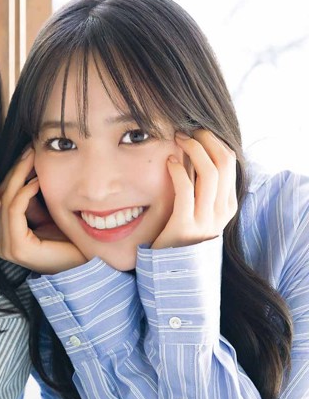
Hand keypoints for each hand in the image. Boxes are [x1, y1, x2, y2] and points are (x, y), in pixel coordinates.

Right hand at [0, 148, 86, 273]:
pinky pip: (15, 211)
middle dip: (13, 171)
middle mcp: (2, 243)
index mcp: (7, 237)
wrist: (85, 266)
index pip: (3, 200)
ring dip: (18, 176)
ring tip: (31, 157)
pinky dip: (25, 192)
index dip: (12, 175)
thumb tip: (27, 173)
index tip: (25, 154)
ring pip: (6, 201)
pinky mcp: (17, 248)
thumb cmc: (70, 243)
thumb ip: (32, 202)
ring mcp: (7, 247)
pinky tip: (37, 180)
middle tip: (26, 149)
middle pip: (1, 198)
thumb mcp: (46, 217)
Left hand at [151, 129, 237, 249]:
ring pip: (209, 172)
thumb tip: (198, 148)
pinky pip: (186, 190)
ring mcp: (206, 221)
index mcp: (228, 206)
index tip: (197, 131)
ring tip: (177, 140)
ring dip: (192, 149)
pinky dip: (178, 170)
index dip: (214, 141)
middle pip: (223, 162)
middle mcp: (221, 214)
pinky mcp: (185, 227)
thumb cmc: (178, 231)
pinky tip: (169, 162)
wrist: (166, 267)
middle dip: (205, 139)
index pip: (231, 162)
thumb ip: (201, 184)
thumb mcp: (197, 207)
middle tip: (186, 130)